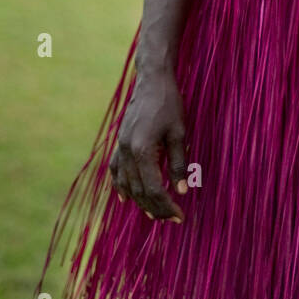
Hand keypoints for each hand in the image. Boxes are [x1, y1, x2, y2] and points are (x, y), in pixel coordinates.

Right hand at [109, 69, 186, 220]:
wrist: (152, 80)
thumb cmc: (169, 104)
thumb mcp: (179, 133)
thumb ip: (179, 164)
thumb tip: (182, 191)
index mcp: (142, 150)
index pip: (154, 189)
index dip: (167, 205)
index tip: (180, 216)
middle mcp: (127, 152)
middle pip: (139, 190)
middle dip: (155, 207)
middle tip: (172, 218)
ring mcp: (120, 147)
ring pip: (126, 184)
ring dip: (140, 201)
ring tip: (154, 213)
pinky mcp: (119, 142)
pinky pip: (116, 170)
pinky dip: (120, 186)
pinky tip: (125, 198)